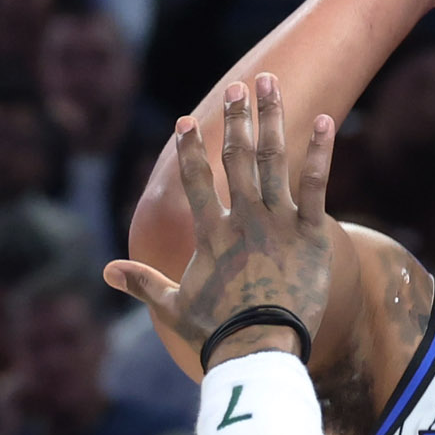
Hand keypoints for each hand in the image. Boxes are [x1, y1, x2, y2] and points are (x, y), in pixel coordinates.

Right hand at [108, 75, 336, 364]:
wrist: (261, 349)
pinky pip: (316, 185)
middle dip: (235, 119)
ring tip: (270, 85)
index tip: (186, 123)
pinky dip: (322, 152)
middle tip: (238, 87)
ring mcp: (278, 223)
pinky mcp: (310, 233)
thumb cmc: (217, 333)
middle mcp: (243, 219)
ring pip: (273, 159)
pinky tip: (327, 120)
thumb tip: (107, 271)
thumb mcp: (174, 307)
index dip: (189, 151)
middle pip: (237, 158)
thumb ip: (143, 282)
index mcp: (211, 234)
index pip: (196, 182)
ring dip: (271, 119)